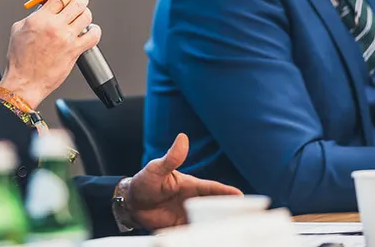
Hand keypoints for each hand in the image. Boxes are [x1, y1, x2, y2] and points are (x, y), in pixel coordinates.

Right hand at [0, 0, 100, 107]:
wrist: (24, 82)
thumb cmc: (20, 60)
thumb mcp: (18, 30)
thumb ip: (33, 16)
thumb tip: (43, 9)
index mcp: (39, 19)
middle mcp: (55, 26)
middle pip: (77, 2)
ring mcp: (66, 38)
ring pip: (86, 15)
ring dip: (86, 13)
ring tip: (82, 16)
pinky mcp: (75, 51)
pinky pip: (93, 35)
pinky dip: (94, 31)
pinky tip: (90, 31)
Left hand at [125, 133, 242, 230]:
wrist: (131, 204)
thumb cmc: (145, 182)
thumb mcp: (156, 169)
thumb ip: (171, 158)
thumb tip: (182, 138)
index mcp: (191, 186)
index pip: (213, 189)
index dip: (227, 192)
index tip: (241, 196)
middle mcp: (193, 201)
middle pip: (215, 207)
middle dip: (229, 211)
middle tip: (243, 217)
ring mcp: (187, 215)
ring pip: (207, 221)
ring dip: (217, 225)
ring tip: (230, 231)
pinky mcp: (181, 227)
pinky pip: (195, 232)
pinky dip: (202, 235)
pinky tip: (208, 238)